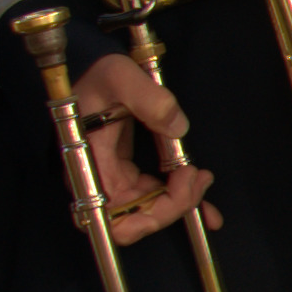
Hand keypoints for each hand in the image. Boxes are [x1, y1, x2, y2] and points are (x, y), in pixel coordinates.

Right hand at [66, 51, 211, 250]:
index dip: (149, 218)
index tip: (179, 186)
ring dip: (180, 203)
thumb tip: (178, 127)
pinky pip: (151, 195)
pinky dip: (176, 198)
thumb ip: (148, 98)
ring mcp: (112, 179)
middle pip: (136, 221)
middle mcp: (98, 182)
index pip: (114, 219)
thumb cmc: (95, 74)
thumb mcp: (120, 76)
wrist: (89, 70)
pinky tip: (200, 195)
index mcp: (89, 167)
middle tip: (198, 177)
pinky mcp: (125, 172)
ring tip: (203, 179)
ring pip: (147, 210)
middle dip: (174, 206)